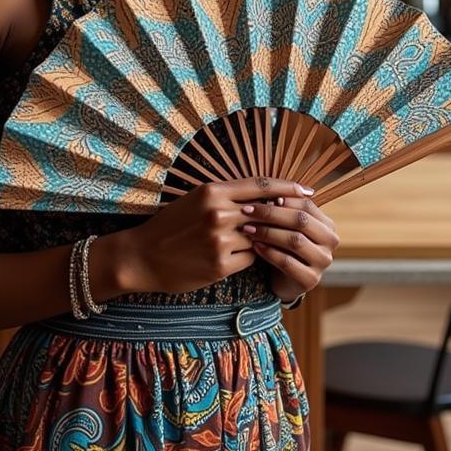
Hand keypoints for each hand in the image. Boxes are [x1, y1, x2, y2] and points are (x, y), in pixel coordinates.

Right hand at [125, 177, 315, 295]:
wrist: (143, 256)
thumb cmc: (170, 225)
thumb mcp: (196, 199)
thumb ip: (228, 196)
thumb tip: (264, 196)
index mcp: (213, 191)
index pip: (261, 185)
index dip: (288, 187)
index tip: (306, 189)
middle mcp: (219, 213)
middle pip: (267, 212)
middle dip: (283, 216)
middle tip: (298, 218)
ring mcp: (220, 240)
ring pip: (260, 238)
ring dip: (263, 240)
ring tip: (256, 241)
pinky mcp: (220, 265)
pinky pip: (250, 259)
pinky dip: (249, 257)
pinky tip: (236, 257)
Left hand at [239, 193, 339, 303]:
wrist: (284, 280)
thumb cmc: (284, 246)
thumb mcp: (285, 226)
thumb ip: (283, 210)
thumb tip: (273, 195)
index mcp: (327, 224)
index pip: (306, 205)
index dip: (282, 199)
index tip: (258, 197)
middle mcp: (330, 242)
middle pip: (301, 220)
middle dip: (271, 214)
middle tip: (247, 211)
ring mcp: (323, 261)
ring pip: (295, 240)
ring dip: (268, 232)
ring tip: (248, 229)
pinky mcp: (311, 279)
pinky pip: (287, 262)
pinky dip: (268, 252)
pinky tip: (255, 246)